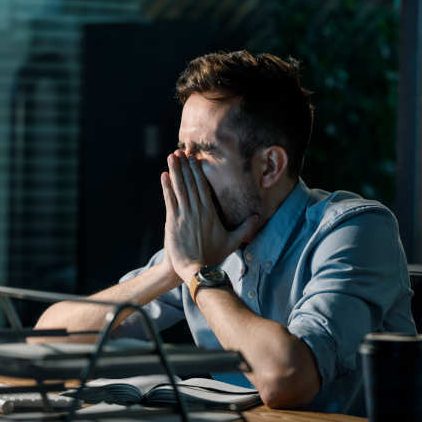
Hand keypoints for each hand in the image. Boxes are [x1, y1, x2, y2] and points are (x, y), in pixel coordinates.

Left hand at [161, 151, 259, 282]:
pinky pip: (169, 199)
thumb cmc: (213, 256)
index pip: (203, 186)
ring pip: (180, 188)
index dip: (198, 171)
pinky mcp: (173, 221)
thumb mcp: (232, 242)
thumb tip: (257, 217)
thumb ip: (245, 228)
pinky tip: (164, 175)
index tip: (194, 158)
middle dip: (185, 166)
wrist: (195, 269)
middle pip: (191, 183)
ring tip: (172, 157)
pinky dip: (166, 187)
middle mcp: (198, 210)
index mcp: (210, 212)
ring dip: (175, 171)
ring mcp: (185, 214)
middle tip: (180, 151)